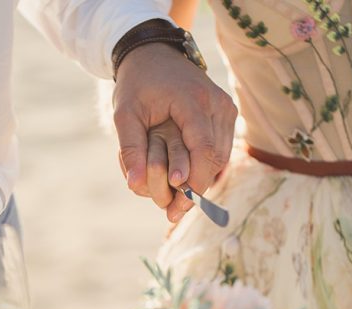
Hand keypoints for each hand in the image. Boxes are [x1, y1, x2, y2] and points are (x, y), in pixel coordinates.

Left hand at [113, 42, 236, 221]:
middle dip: (196, 190)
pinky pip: (221, 150)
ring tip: (179, 203)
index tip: (175, 206)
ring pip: (222, 158)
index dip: (193, 182)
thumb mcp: (124, 114)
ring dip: (202, 181)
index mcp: (194, 101)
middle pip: (216, 160)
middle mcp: (218, 104)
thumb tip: (135, 186)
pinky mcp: (227, 114)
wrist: (154, 53)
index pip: (204, 151)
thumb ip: (131, 149)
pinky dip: (206, 168)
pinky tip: (187, 183)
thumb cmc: (137, 84)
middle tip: (174, 213)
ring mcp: (226, 108)